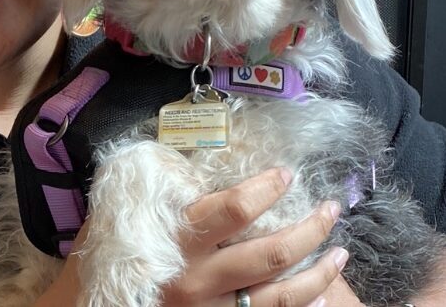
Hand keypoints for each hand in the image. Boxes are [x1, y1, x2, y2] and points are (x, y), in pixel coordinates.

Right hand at [36, 167, 345, 306]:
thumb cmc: (104, 256)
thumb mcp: (121, 215)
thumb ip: (156, 190)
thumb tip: (185, 153)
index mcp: (176, 239)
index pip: (233, 210)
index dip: (266, 189)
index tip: (287, 174)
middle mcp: (198, 279)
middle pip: (269, 253)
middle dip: (310, 229)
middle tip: (332, 208)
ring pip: (281, 296)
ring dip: (319, 273)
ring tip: (342, 251)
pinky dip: (301, 305)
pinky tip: (322, 293)